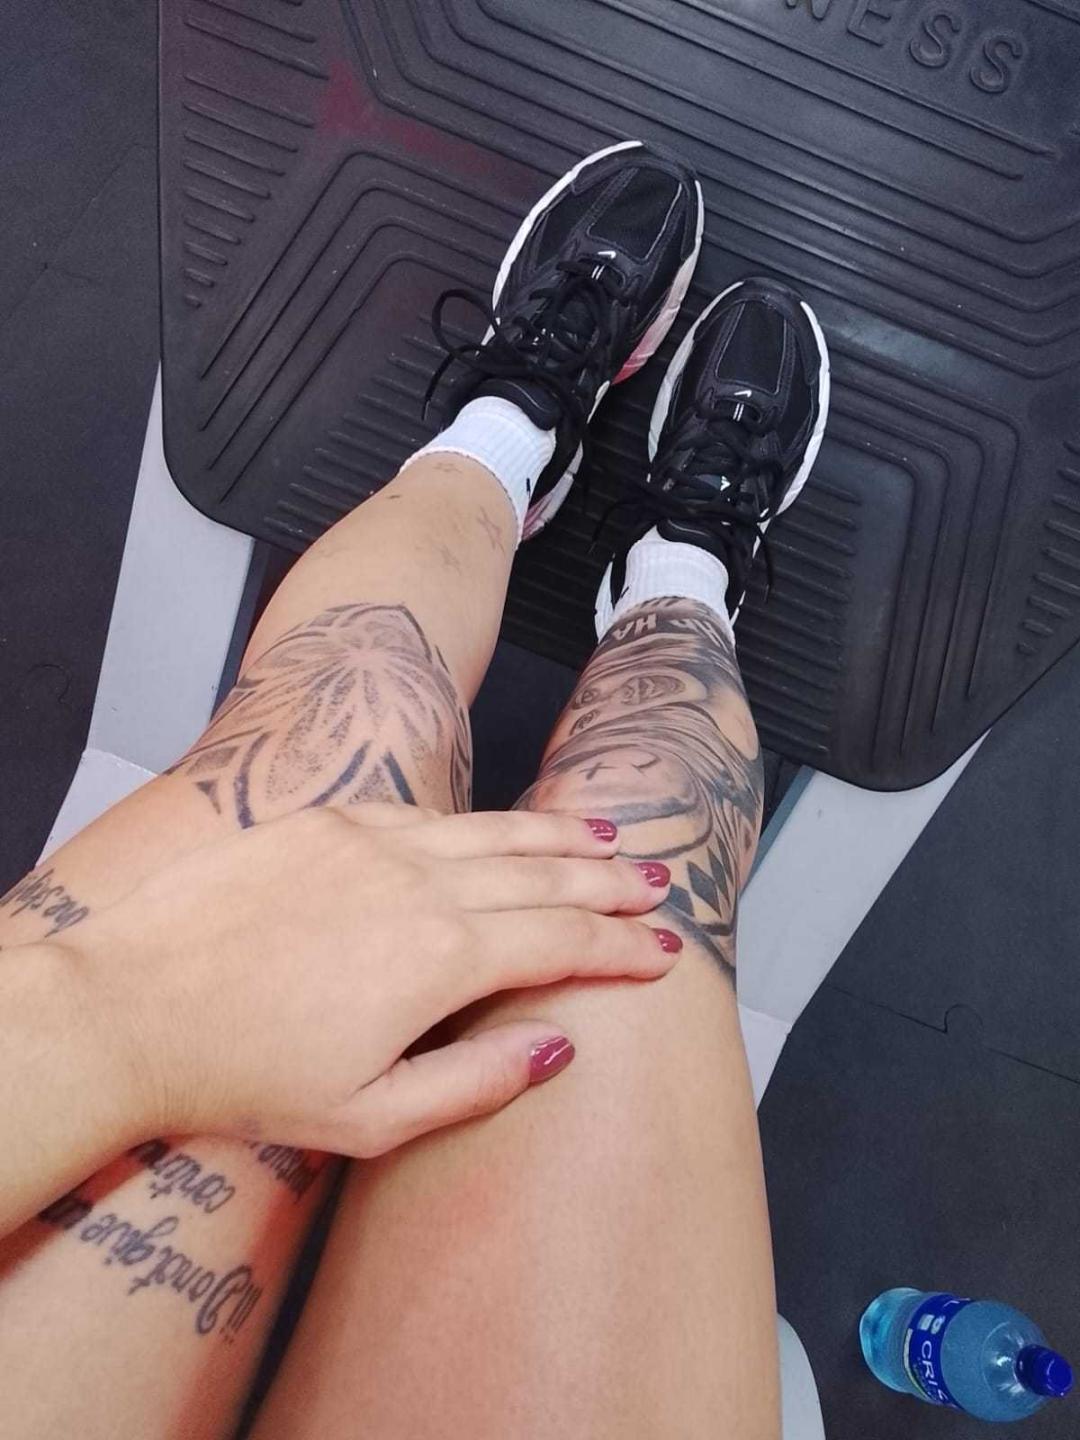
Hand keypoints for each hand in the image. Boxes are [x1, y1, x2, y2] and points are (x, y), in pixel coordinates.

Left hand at [66, 805, 679, 1157]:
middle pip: (544, 874)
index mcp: (439, 959)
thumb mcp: (370, 1116)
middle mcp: (418, 885)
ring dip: (559, 836)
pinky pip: (430, 815)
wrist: (129, 1006)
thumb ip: (477, 1081)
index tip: (666, 952)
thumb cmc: (243, 1075)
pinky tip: (506, 827)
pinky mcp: (327, 822)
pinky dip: (485, 821)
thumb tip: (559, 1047)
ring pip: (494, 832)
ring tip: (608, 836)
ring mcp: (372, 843)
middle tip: (657, 884)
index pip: (563, 941)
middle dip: (610, 881)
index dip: (623, 947)